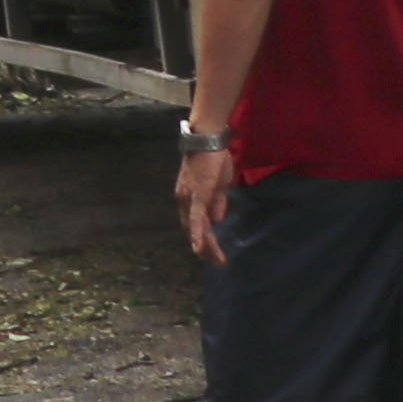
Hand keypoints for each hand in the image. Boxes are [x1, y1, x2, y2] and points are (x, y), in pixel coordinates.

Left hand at [177, 139, 235, 263]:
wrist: (208, 139)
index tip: (214, 254)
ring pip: (196, 227)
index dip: (203, 240)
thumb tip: (217, 221)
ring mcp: (189, 198)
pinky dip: (198, 233)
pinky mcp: (197, 194)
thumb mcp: (218, 186)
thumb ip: (217, 204)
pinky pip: (197, 218)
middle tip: (218, 262)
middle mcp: (184, 200)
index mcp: (188, 198)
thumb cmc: (214, 159)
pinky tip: (200, 247)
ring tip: (217, 259)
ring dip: (206, 245)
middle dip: (205, 248)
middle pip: (193, 229)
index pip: (194, 224)